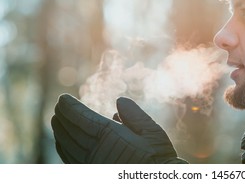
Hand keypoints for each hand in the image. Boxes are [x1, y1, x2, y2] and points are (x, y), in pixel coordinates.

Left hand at [51, 93, 186, 163]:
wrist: (157, 181)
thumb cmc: (157, 156)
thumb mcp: (152, 131)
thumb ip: (135, 115)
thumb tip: (119, 101)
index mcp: (111, 137)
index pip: (83, 118)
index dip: (71, 107)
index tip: (63, 99)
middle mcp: (97, 151)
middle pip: (71, 131)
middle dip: (63, 116)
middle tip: (59, 106)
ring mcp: (92, 164)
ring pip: (68, 146)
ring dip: (60, 131)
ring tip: (56, 119)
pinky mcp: (92, 174)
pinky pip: (71, 160)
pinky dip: (63, 148)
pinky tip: (62, 141)